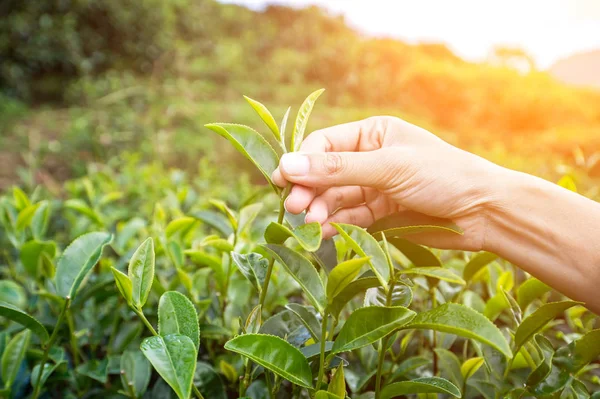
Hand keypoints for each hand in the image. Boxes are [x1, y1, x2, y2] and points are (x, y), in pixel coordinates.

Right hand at [272, 116, 503, 249]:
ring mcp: (375, 188)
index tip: (282, 181)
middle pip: (326, 174)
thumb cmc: (442, 176)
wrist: (485, 212)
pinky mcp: (381, 214)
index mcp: (373, 134)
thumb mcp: (388, 167)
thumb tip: (287, 165)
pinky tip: (324, 233)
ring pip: (335, 199)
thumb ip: (337, 169)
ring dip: (320, 210)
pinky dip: (336, 225)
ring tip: (309, 225)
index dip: (301, 162)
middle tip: (293, 208)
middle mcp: (371, 158)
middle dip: (309, 190)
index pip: (324, 144)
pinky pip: (350, 218)